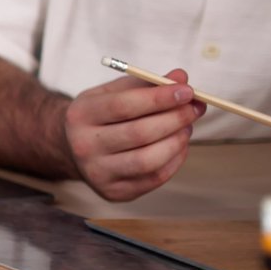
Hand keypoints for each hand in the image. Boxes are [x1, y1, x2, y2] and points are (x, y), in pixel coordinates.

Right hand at [62, 69, 204, 200]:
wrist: (75, 148)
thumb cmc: (102, 115)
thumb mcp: (116, 93)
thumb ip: (148, 85)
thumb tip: (181, 78)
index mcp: (80, 115)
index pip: (123, 106)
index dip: (159, 98)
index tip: (187, 90)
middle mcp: (83, 146)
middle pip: (139, 133)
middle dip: (175, 119)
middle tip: (195, 108)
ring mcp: (97, 173)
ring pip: (149, 160)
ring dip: (177, 141)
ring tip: (186, 127)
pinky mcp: (114, 192)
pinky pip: (155, 178)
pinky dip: (175, 160)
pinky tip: (178, 146)